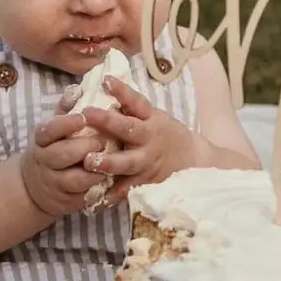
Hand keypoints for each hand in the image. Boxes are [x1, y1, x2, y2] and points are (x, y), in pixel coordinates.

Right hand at [21, 89, 106, 217]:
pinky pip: (84, 197)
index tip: (84, 116)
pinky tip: (112, 181)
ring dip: (95, 171)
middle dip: (86, 147)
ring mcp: (54, 184)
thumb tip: (77, 89)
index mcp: (42, 140)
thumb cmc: (55, 146)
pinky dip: (99, 190)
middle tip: (104, 140)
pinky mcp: (66, 202)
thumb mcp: (55, 128)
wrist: (37, 185)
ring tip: (111, 161)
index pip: (49, 130)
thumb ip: (66, 109)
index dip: (66, 123)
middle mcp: (44, 162)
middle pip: (62, 155)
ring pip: (75, 179)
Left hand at [80, 75, 196, 204]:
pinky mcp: (146, 182)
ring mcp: (148, 162)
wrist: (193, 161)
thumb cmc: (165, 134)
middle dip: (108, 122)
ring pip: (128, 162)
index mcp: (151, 119)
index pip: (137, 101)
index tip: (106, 80)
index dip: (122, 91)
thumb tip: (101, 88)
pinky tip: (96, 199)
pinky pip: (128, 189)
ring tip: (89, 161)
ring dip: (108, 162)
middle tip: (87, 114)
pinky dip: (112, 195)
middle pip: (129, 130)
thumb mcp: (153, 117)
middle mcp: (150, 139)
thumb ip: (130, 109)